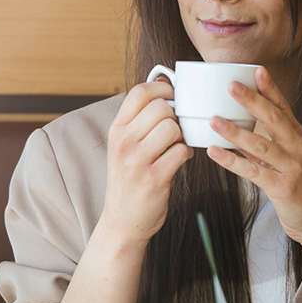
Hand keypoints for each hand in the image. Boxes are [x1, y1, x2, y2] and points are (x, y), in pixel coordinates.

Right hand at [100, 79, 191, 246]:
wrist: (122, 221)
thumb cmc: (129, 179)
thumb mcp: (124, 145)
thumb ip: (139, 118)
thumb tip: (163, 82)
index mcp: (116, 130)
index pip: (139, 92)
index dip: (162, 88)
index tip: (173, 97)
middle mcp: (123, 142)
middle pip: (161, 107)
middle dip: (176, 116)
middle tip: (175, 130)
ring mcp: (137, 161)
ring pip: (172, 128)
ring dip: (181, 136)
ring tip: (175, 146)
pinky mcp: (154, 179)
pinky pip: (181, 152)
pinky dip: (185, 154)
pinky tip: (178, 160)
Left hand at [205, 68, 301, 279]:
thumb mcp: (287, 163)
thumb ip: (266, 147)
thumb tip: (239, 132)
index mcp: (299, 140)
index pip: (284, 108)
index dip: (271, 89)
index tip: (257, 70)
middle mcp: (298, 149)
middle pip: (274, 120)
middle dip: (252, 101)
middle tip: (231, 85)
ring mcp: (292, 168)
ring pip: (261, 145)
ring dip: (236, 131)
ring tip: (214, 119)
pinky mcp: (283, 188)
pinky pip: (253, 172)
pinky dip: (232, 162)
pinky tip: (215, 153)